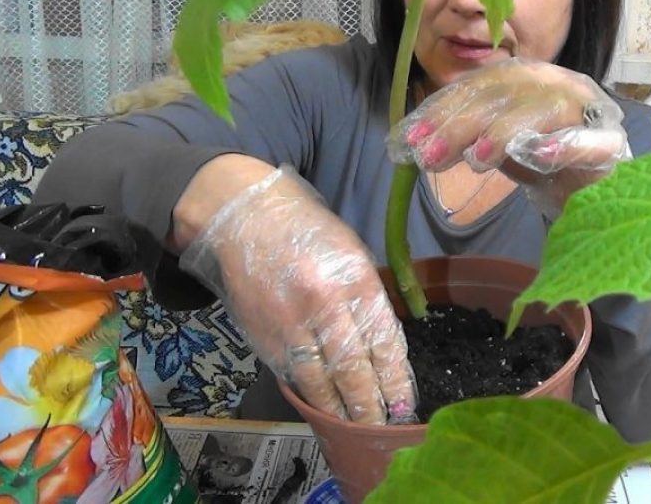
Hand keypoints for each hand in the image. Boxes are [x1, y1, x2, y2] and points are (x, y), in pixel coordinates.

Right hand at [178, 165, 415, 424]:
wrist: (246, 219)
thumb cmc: (308, 233)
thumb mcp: (351, 254)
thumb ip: (368, 298)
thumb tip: (384, 347)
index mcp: (355, 280)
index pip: (383, 342)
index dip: (395, 379)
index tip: (404, 404)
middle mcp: (324, 306)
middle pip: (353, 369)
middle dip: (370, 405)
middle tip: (384, 429)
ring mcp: (291, 325)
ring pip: (320, 381)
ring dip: (340, 411)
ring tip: (357, 431)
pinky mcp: (265, 337)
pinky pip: (294, 375)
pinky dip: (311, 396)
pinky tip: (325, 410)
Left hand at [389, 59, 630, 216]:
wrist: (598, 190)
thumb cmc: (544, 160)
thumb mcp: (498, 145)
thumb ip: (465, 138)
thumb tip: (418, 143)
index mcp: (529, 78)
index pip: (481, 85)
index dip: (444, 109)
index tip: (412, 138)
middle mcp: (559, 84)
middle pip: (506, 94)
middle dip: (462, 124)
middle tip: (430, 157)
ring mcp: (589, 111)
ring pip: (545, 109)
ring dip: (506, 131)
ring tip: (477, 159)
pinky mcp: (610, 144)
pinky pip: (588, 141)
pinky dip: (564, 146)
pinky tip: (540, 157)